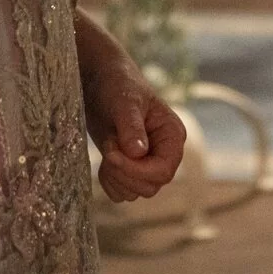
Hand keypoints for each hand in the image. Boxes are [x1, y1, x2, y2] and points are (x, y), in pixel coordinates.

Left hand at [80, 36, 187, 202]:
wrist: (99, 81)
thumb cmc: (117, 84)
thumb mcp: (124, 102)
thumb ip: (132, 126)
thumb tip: (139, 153)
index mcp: (172, 135)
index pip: (164, 171)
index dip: (138, 171)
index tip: (112, 155)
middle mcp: (164, 152)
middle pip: (151, 186)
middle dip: (124, 172)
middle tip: (109, 145)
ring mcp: (147, 163)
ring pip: (136, 192)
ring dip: (116, 176)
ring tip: (108, 146)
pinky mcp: (130, 168)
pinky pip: (122, 192)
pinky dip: (109, 182)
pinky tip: (105, 158)